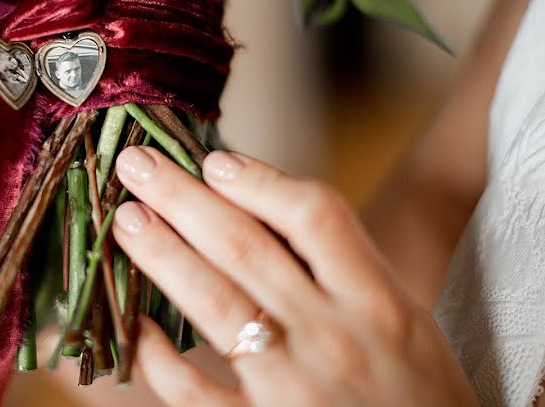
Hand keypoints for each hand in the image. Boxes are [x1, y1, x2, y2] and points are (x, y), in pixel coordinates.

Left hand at [111, 147, 476, 406]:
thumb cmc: (418, 400)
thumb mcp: (406, 325)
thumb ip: (348, 271)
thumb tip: (266, 211)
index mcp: (378, 304)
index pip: (315, 217)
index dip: (258, 180)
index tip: (216, 161)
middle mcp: (333, 338)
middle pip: (245, 247)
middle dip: (184, 197)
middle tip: (137, 162)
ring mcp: (291, 388)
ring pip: (213, 302)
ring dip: (162, 253)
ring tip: (126, 218)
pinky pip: (192, 389)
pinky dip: (156, 355)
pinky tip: (134, 324)